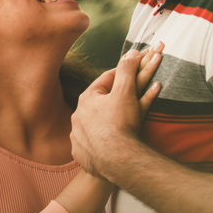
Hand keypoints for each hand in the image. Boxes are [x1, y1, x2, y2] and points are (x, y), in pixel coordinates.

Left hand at [70, 43, 162, 179]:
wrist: (117, 159)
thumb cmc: (121, 124)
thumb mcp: (126, 91)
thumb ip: (128, 70)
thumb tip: (131, 52)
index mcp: (87, 99)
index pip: (106, 80)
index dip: (123, 75)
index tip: (135, 72)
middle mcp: (78, 117)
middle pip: (100, 102)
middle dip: (116, 98)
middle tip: (131, 96)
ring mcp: (78, 137)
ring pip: (95, 123)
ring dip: (108, 119)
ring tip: (122, 120)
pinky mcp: (82, 154)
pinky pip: (92, 143)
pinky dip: (102, 140)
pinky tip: (109, 142)